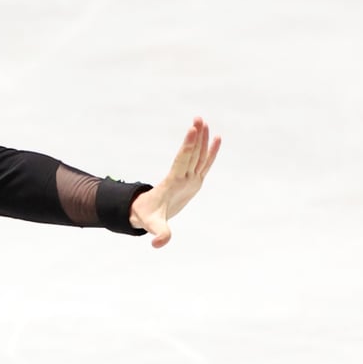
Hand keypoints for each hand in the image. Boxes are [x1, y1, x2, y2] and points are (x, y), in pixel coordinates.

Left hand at [128, 117, 220, 248]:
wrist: (146, 213)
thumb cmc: (148, 217)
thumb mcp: (154, 226)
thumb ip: (159, 234)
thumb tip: (157, 245)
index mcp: (173, 183)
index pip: (181, 161)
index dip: (187, 147)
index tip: (192, 130)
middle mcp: (182, 177)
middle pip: (190, 154)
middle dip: (195, 137)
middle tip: (198, 119)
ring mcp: (188, 178)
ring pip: (197, 155)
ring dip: (201, 139)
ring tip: (203, 121)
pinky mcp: (194, 181)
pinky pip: (204, 163)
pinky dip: (210, 152)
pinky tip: (216, 138)